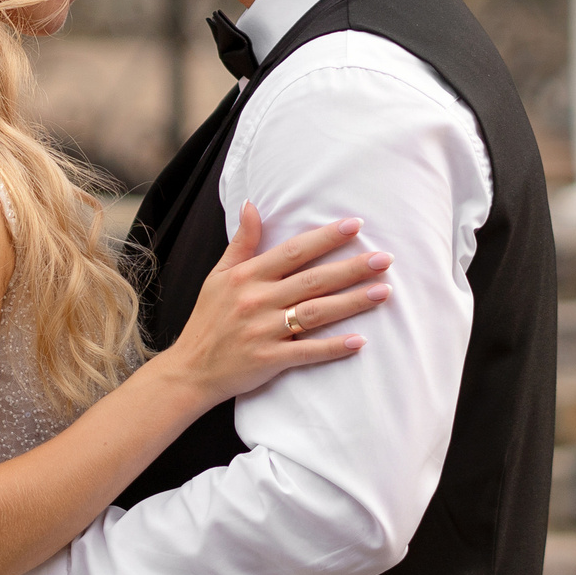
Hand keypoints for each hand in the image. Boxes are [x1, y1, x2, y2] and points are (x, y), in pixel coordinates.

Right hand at [157, 204, 388, 407]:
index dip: (325, 237)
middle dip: (351, 268)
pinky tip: (359, 341)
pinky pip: (307, 351)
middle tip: (385, 259)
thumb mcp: (218, 275)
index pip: (293, 251)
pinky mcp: (269, 359)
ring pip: (315, 312)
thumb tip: (251, 205)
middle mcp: (256, 300)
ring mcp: (263, 331)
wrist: (190, 369)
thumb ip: (241, 242)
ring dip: (352, 302)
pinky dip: (333, 347)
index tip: (355, 226)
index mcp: (246, 276)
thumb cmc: (208, 320)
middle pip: (312, 280)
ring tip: (383, 292)